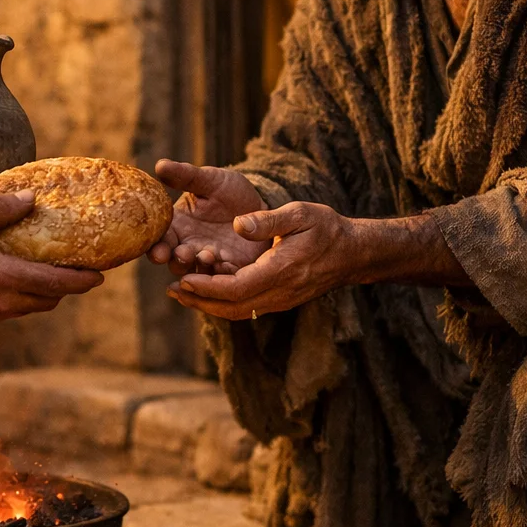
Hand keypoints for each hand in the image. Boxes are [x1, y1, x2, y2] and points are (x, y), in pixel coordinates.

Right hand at [0, 191, 104, 324]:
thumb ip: (2, 209)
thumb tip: (32, 199)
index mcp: (1, 276)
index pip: (53, 284)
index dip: (80, 282)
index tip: (100, 276)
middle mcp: (0, 301)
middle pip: (48, 300)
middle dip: (67, 288)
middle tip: (80, 271)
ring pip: (31, 308)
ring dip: (45, 294)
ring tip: (52, 274)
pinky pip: (12, 311)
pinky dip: (24, 298)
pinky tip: (19, 281)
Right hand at [148, 160, 270, 275]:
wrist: (260, 205)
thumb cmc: (229, 191)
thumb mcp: (210, 180)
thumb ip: (186, 176)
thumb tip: (160, 164)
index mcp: (177, 226)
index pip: (160, 239)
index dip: (156, 246)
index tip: (157, 250)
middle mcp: (188, 246)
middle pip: (175, 261)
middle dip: (176, 261)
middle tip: (182, 255)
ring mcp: (209, 260)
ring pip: (197, 274)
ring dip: (198, 270)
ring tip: (206, 256)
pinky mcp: (231, 269)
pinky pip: (223, 279)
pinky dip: (221, 278)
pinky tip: (225, 267)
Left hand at [168, 201, 358, 319]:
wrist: (353, 253)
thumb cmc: (326, 228)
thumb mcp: (300, 214)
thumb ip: (268, 220)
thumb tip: (238, 223)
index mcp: (281, 271)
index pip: (237, 289)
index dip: (207, 288)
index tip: (184, 280)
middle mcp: (280, 292)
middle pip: (232, 308)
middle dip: (200, 302)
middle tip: (172, 291)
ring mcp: (280, 300)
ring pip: (238, 311)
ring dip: (208, 306)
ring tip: (182, 293)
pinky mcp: (280, 300)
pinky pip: (247, 308)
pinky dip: (223, 302)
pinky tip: (207, 290)